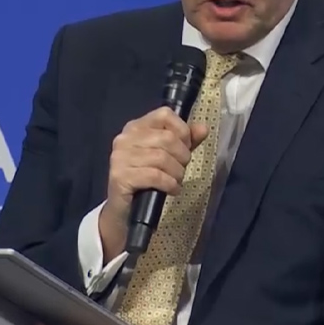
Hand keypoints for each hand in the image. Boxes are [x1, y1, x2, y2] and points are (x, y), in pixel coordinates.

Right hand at [100, 106, 207, 260]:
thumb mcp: (169, 156)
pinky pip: (155, 175)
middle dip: (182, 156)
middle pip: (167, 138)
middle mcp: (125, 138)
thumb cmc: (147, 179)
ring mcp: (120, 157)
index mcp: (135, 127)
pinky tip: (171, 190)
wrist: (124, 210)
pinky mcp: (120, 177)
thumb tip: (203, 128)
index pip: (164, 114)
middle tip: (181, 169)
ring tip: (176, 181)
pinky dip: (169, 184)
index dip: (182, 131)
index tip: (185, 147)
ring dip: (176, 173)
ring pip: (162, 158)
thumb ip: (185, 141)